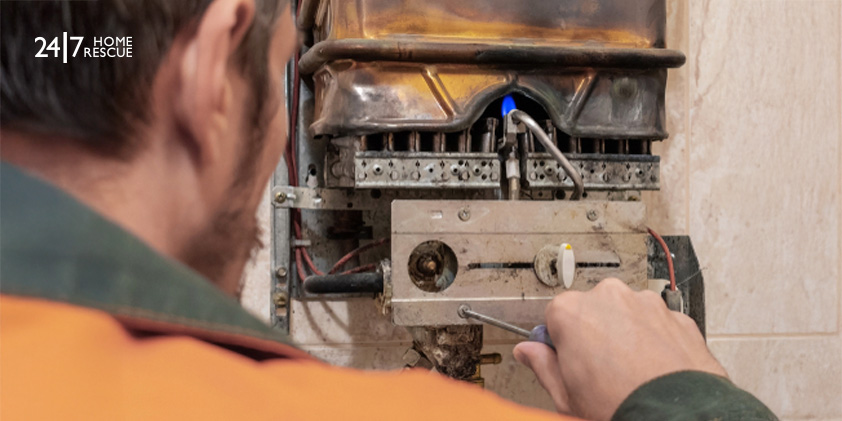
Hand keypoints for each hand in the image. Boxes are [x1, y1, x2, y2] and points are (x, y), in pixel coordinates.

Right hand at [513, 278, 726, 420]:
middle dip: (595, 335)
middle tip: (601, 371)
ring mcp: (646, 304)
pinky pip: (658, 325)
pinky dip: (656, 342)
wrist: (678, 418)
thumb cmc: (620, 407)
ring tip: (632, 374)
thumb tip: (529, 352)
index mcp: (571, 312)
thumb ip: (543, 366)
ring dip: (627, 335)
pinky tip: (654, 371)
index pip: (554, 317)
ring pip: (627, 314)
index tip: (568, 361)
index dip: (561, 342)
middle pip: (592, 311)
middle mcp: (609, 298)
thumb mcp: (566, 397)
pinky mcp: (678, 317)